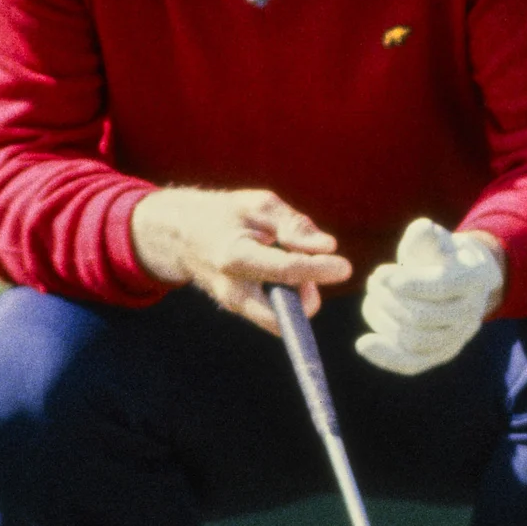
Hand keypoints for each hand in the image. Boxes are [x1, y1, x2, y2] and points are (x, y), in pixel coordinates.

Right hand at [130, 186, 351, 332]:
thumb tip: (329, 247)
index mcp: (235, 256)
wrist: (180, 236)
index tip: (345, 267)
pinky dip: (287, 297)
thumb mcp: (258, 205)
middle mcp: (233, 290)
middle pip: (284, 315)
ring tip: (285, 262)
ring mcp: (235, 306)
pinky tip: (278, 274)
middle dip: (306, 297)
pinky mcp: (240, 312)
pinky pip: (275, 315)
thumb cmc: (225, 215)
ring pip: (282, 321)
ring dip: (297, 295)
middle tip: (308, 266)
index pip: (285, 270)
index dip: (319, 270)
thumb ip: (294, 225)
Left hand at [356, 218, 505, 375]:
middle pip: (423, 317)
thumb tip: (422, 231)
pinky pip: (412, 364)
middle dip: (388, 298)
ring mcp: (457, 338)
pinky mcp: (439, 355)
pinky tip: (362, 344)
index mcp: (475, 279)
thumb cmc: (438, 254)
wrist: (456, 280)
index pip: (442, 287)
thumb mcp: (434, 238)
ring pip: (413, 340)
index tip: (381, 273)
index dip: (409, 283)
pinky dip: (385, 356)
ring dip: (382, 319)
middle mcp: (471, 314)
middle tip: (372, 280)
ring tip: (371, 297)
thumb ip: (425, 235)